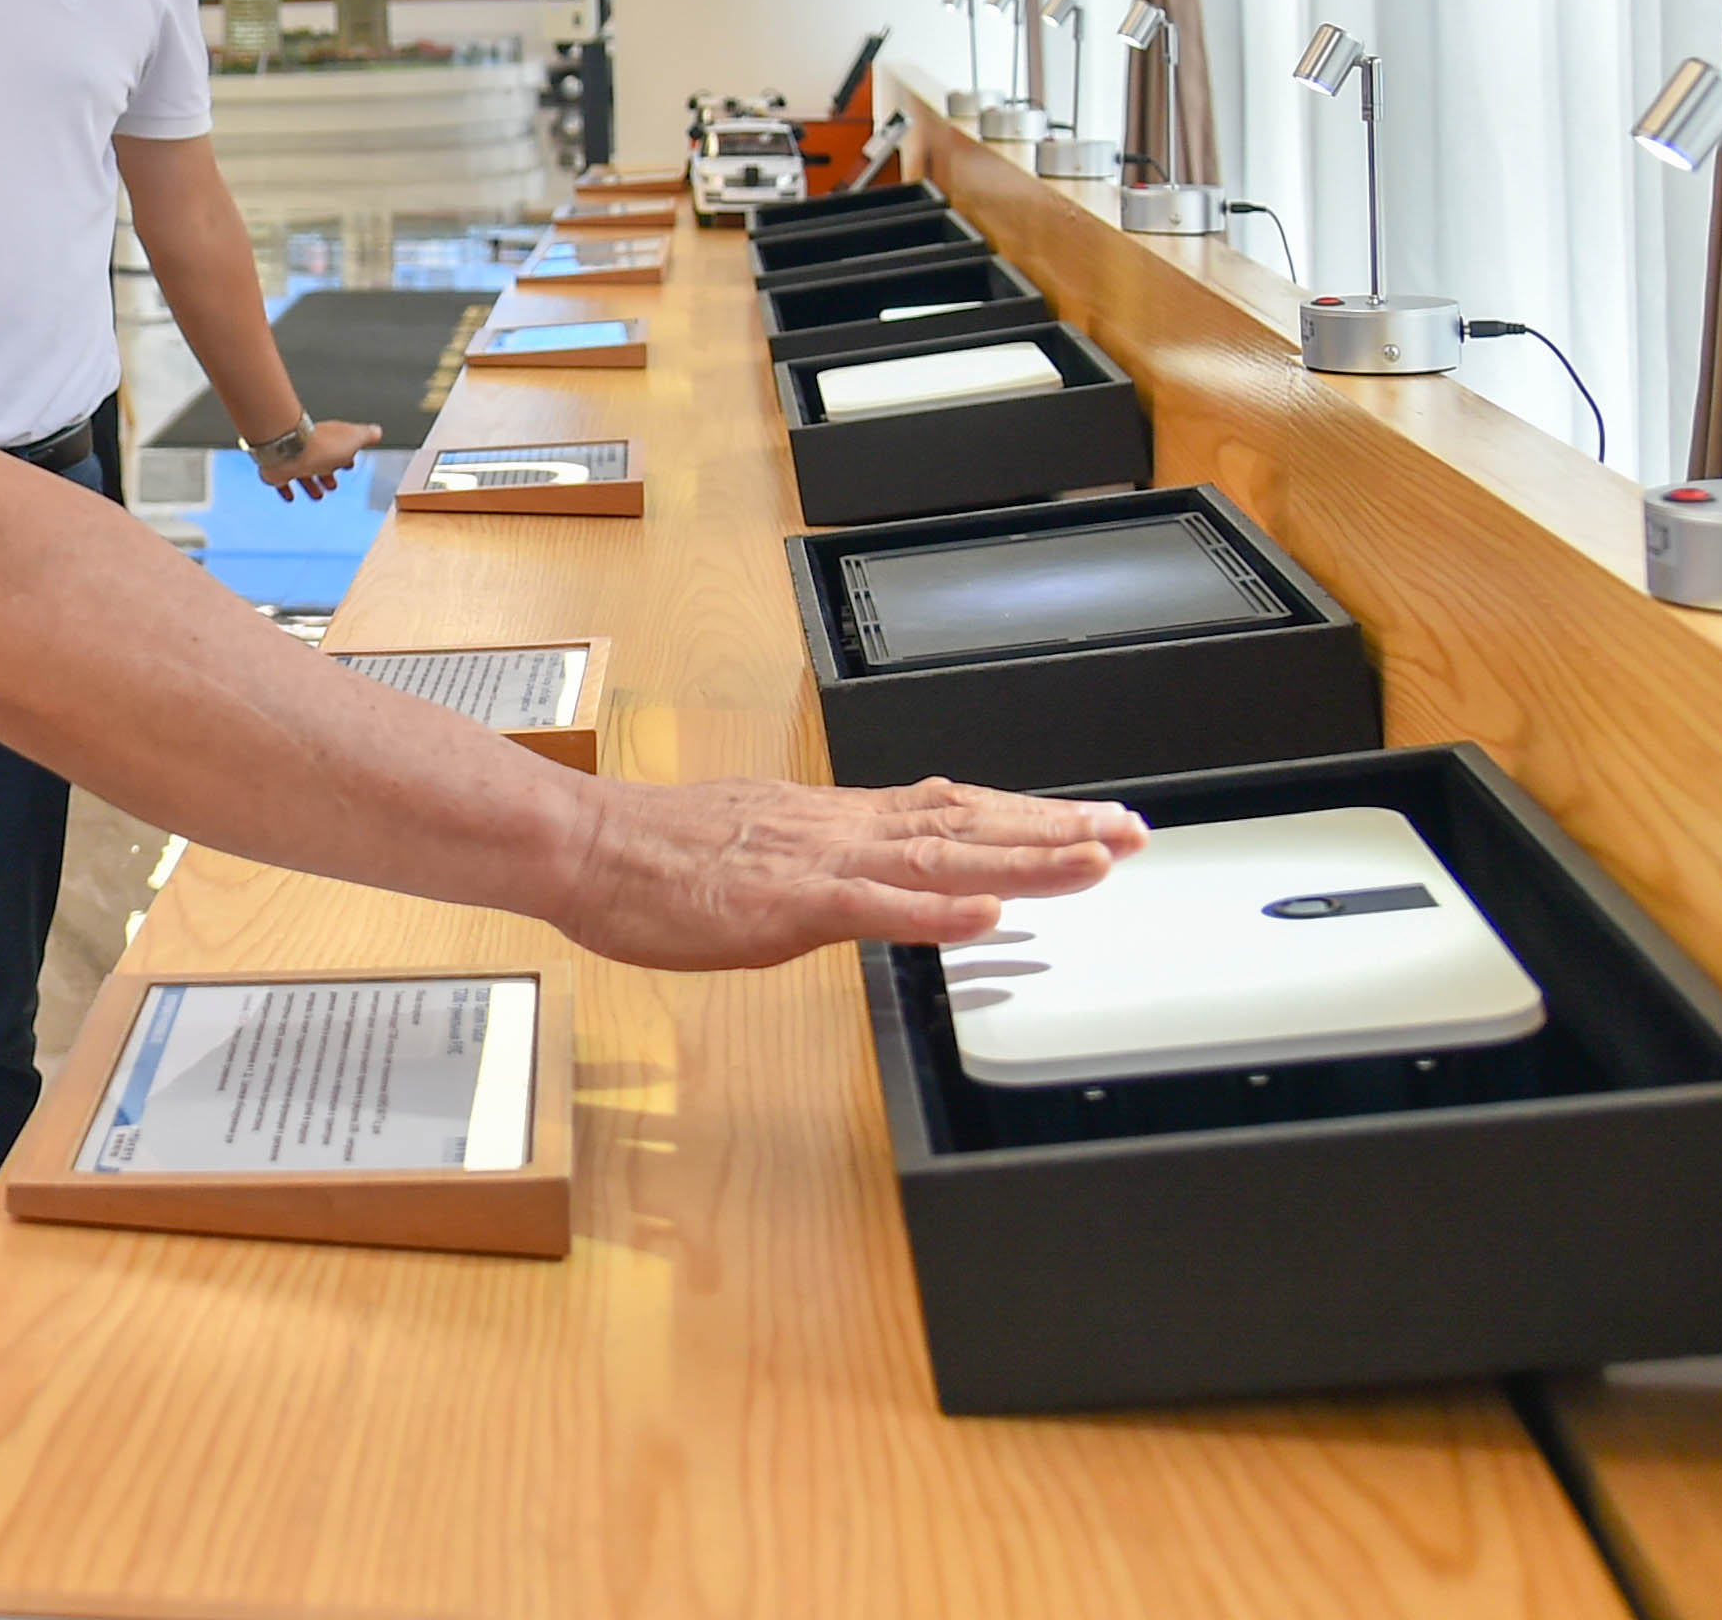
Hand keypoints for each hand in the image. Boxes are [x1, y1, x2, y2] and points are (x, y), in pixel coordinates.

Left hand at [252, 415, 380, 499]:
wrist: (288, 448)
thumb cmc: (321, 445)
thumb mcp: (354, 438)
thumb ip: (367, 435)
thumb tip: (377, 431)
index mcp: (330, 440)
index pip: (340, 448)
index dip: (346, 457)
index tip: (349, 464)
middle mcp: (311, 448)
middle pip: (321, 462)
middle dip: (329, 474)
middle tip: (333, 484)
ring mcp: (293, 459)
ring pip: (303, 473)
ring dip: (312, 485)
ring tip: (318, 495)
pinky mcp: (279, 471)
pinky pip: (283, 482)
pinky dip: (287, 490)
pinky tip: (290, 496)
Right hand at [546, 773, 1143, 969]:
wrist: (586, 845)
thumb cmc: (657, 855)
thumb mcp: (760, 843)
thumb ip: (826, 860)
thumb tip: (874, 870)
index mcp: (836, 819)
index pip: (954, 810)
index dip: (1029, 817)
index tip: (1095, 822)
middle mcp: (842, 829)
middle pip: (968, 824)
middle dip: (1058, 831)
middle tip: (1134, 832)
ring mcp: (819, 862)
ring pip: (940, 856)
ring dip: (1023, 859)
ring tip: (1095, 860)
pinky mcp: (788, 902)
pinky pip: (874, 906)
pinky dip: (936, 908)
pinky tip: (987, 911)